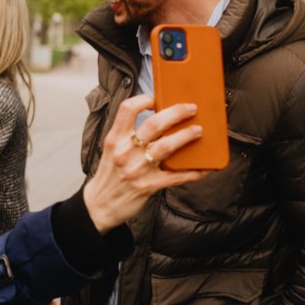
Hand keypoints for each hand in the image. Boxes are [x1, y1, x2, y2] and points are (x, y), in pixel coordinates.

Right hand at [82, 94, 209, 232]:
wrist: (100, 205)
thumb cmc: (109, 175)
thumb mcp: (110, 150)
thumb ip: (127, 136)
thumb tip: (156, 123)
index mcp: (114, 139)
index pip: (127, 109)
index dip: (143, 100)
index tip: (156, 99)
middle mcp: (125, 152)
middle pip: (154, 124)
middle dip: (176, 113)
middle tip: (191, 108)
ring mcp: (137, 169)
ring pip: (166, 147)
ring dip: (186, 136)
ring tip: (198, 130)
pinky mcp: (148, 186)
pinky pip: (176, 177)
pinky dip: (192, 172)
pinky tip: (204, 168)